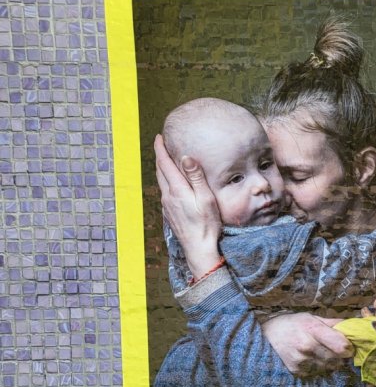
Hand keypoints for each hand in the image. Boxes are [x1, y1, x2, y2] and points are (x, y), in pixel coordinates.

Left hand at [154, 134, 222, 276]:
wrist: (199, 249)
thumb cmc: (206, 224)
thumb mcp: (206, 198)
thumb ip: (196, 177)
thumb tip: (185, 157)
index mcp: (177, 190)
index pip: (164, 164)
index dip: (161, 149)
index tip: (159, 137)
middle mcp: (168, 196)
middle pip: (160, 171)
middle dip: (160, 156)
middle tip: (163, 145)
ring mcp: (167, 205)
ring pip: (161, 182)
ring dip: (162, 169)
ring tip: (168, 160)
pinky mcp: (170, 213)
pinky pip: (165, 192)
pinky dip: (166, 181)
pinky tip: (174, 183)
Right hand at [260, 313, 353, 375]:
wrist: (265, 337)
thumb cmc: (291, 325)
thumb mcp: (311, 318)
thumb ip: (333, 323)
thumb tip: (353, 326)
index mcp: (313, 329)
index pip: (341, 345)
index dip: (349, 347)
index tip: (348, 346)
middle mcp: (307, 346)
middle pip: (337, 358)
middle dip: (340, 356)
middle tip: (336, 351)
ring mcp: (301, 361)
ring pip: (329, 367)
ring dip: (330, 363)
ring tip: (322, 353)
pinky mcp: (297, 371)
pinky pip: (318, 372)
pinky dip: (319, 368)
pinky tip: (312, 359)